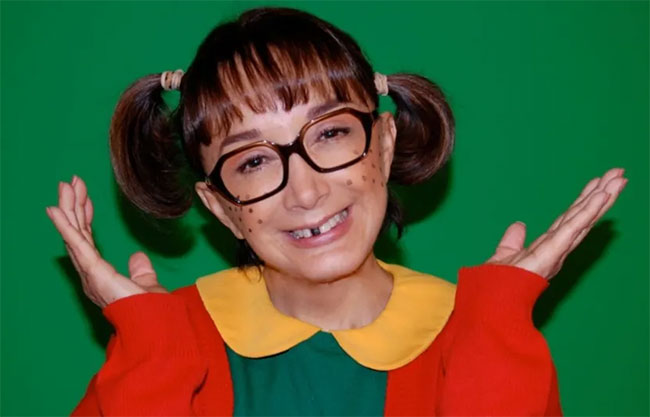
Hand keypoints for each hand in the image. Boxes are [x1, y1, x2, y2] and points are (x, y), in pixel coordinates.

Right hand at [46, 175, 167, 307]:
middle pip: (78, 232)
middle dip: (74, 206)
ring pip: (75, 234)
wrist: (155, 323)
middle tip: (70, 182)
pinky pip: (77, 244)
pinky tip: (55, 210)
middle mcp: (90, 272)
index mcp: (100, 273)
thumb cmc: (149, 310)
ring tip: (64, 186)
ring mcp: (89, 272)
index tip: (85, 196)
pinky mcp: (93, 271)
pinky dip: (65, 226)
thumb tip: (137, 256)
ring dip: (69, 208)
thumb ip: (139, 270)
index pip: (89, 238)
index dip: (85, 215)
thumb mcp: (144, 283)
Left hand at [485, 167, 627, 279]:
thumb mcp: (506, 253)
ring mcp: (558, 249)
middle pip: (582, 215)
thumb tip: (519, 225)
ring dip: (602, 198)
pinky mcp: (554, 251)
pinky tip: (602, 196)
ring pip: (584, 218)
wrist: (492, 296)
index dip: (584, 202)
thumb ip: (513, 239)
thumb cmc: (500, 283)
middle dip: (601, 195)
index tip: (598, 183)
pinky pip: (574, 227)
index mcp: (549, 246)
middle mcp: (558, 247)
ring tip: (619, 179)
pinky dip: (588, 211)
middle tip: (619, 173)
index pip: (570, 218)